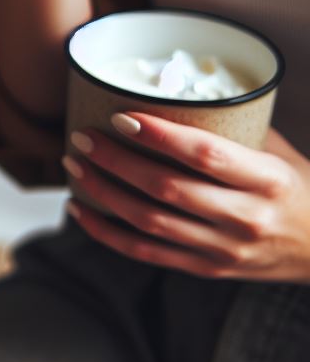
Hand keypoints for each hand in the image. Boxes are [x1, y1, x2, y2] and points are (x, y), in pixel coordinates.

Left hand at [64, 113, 309, 282]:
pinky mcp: (205, 268)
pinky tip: (80, 209)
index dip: (158, 136)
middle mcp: (245, 218)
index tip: (121, 116)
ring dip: (103, 193)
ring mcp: (222, 249)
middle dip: (115, 161)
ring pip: (148, 222)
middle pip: (165, 189)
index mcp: (268, 180)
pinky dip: (105, 232)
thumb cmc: (300, 189)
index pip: (205, 155)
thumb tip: (172, 93)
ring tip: (74, 166)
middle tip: (83, 137)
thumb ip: (232, 130)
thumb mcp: (280, 153)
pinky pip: (144, 253)